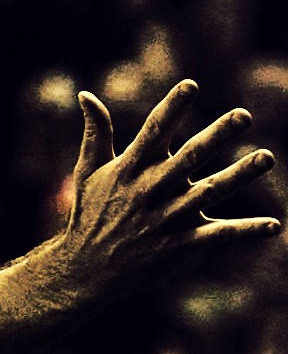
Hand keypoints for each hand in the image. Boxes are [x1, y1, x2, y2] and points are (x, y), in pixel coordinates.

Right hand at [47, 79, 279, 303]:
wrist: (84, 269)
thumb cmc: (89, 213)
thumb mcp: (87, 171)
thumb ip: (95, 132)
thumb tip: (85, 94)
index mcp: (129, 170)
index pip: (152, 132)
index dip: (170, 108)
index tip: (190, 84)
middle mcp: (149, 191)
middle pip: (188, 158)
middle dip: (215, 136)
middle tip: (243, 115)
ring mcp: (166, 219)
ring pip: (209, 193)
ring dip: (239, 175)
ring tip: (266, 157)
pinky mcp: (178, 245)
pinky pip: (217, 236)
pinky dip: (245, 231)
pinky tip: (273, 225)